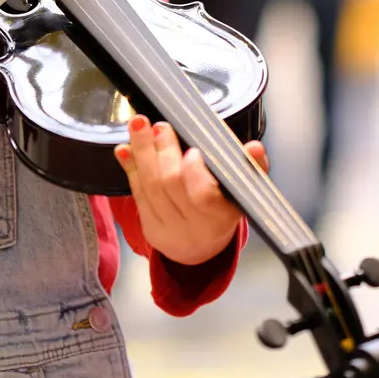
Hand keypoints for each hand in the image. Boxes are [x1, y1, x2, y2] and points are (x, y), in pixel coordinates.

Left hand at [115, 116, 268, 266]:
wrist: (202, 252)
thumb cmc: (225, 212)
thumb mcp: (245, 193)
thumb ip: (253, 167)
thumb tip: (255, 147)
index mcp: (219, 217)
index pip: (202, 195)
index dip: (194, 171)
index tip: (193, 149)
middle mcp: (192, 226)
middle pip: (170, 185)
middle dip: (163, 151)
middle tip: (160, 126)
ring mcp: (167, 228)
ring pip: (149, 187)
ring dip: (141, 153)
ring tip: (138, 125)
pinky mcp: (149, 227)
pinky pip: (137, 195)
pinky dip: (130, 169)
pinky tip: (123, 149)